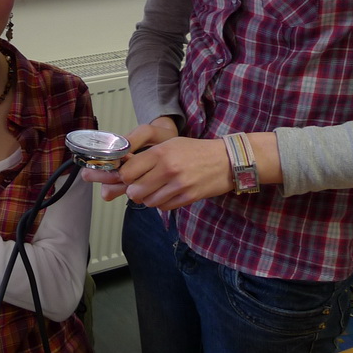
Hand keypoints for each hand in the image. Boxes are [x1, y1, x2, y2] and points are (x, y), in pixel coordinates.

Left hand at [113, 135, 233, 209]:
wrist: (226, 160)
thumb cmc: (195, 151)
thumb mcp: (170, 145)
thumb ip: (148, 156)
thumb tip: (125, 169)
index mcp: (160, 153)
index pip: (128, 172)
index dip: (125, 177)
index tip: (130, 176)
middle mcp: (168, 169)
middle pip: (135, 191)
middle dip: (134, 191)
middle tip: (140, 186)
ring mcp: (179, 185)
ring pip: (148, 202)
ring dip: (148, 198)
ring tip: (156, 189)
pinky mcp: (188, 197)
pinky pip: (163, 207)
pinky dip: (162, 203)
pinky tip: (168, 194)